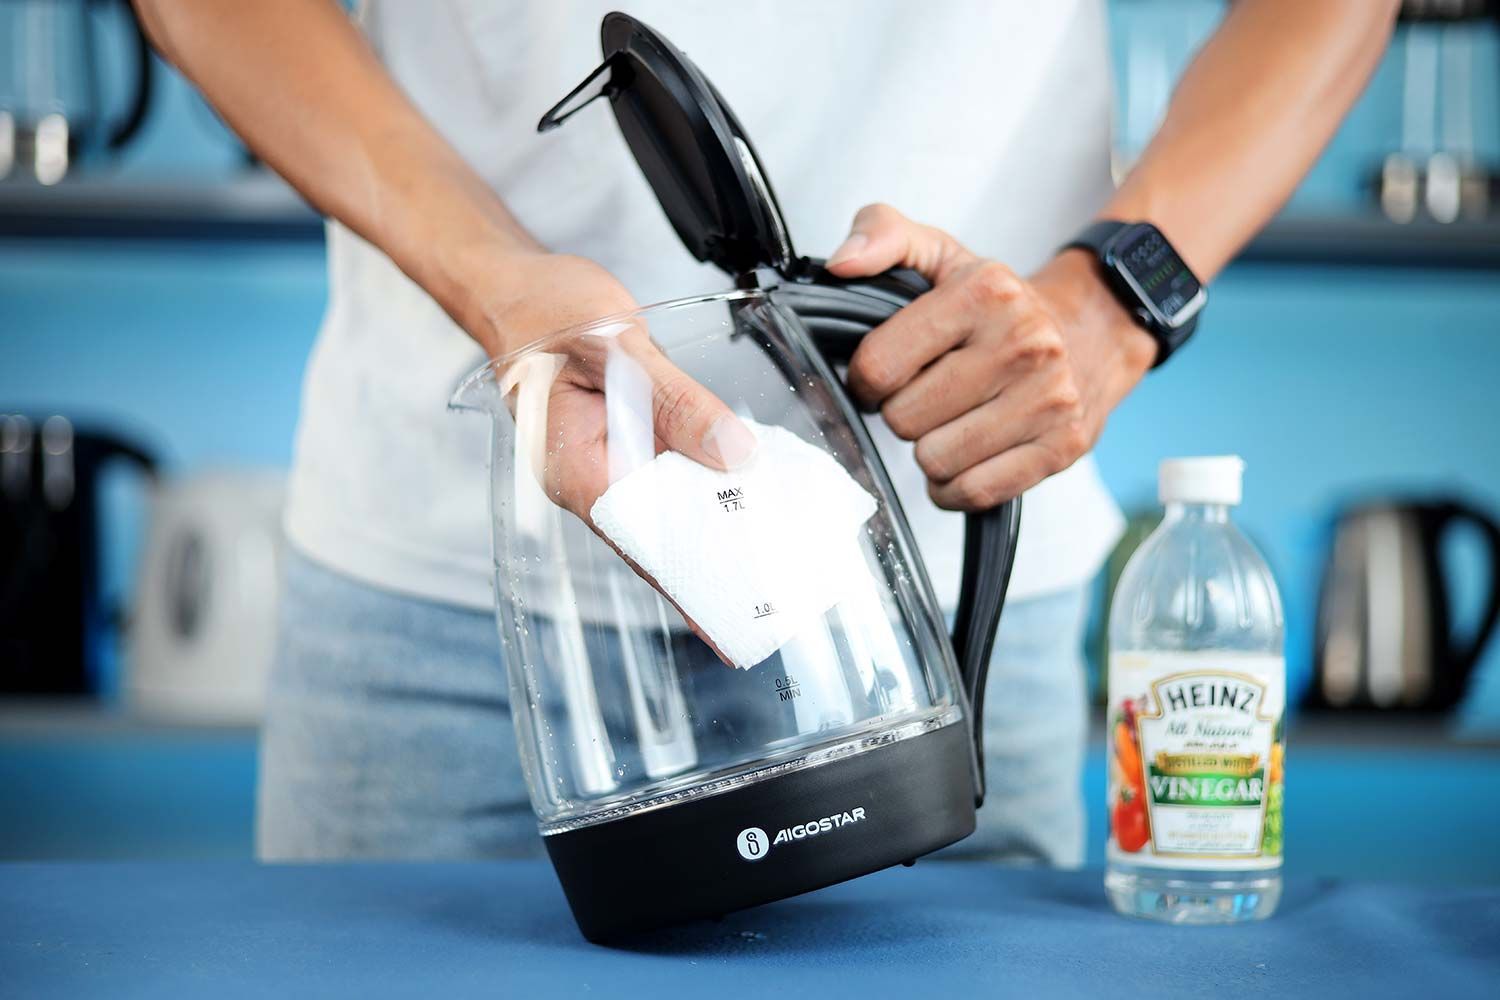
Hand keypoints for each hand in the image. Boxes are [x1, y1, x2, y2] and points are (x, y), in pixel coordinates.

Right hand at [470, 253, 754, 662]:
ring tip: (772, 556)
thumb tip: (734, 455)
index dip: (686, 581)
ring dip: (715, 525)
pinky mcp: (623, 440)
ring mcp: (605, 461)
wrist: (516, 283)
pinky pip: (668, 473)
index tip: (724, 619)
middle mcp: (589, 476)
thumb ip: (677, 400)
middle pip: (658, 535)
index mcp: (576, 466)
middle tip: (771, 597)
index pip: (640, 540)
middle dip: (712, 564)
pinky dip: (706, 483)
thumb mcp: (616, 344)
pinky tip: (747, 493)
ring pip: (668, 507)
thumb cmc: (545, 308)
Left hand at [825, 205, 1156, 510]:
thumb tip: (843, 261)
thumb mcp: (942, 253)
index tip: (882, 375)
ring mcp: (1049, 399)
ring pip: (936, 461)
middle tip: (925, 395)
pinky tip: (964, 456)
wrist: (1095, 327)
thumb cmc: (1002, 303)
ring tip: (948, 422)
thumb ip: (882, 233)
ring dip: (929, 450)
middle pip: (904, 419)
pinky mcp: (1062, 447)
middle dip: (902, 412)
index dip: (866, 379)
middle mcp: (1024, 344)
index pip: (879, 365)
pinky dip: (955, 486)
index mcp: (985, 293)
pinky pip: (974, 492)